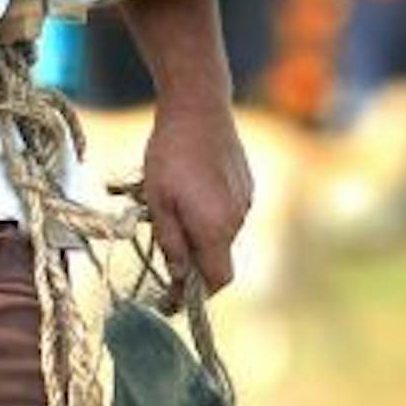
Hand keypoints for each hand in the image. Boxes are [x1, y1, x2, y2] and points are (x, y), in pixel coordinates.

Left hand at [139, 98, 252, 296]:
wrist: (198, 108)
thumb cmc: (169, 155)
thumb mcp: (158, 203)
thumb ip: (171, 243)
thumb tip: (178, 277)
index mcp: (215, 228)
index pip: (216, 280)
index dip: (195, 294)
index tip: (171, 298)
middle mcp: (237, 219)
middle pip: (218, 261)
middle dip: (192, 266)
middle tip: (163, 261)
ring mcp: (246, 201)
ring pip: (221, 237)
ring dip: (198, 238)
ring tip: (170, 217)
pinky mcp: (247, 186)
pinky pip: (227, 215)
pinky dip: (208, 218)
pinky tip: (188, 197)